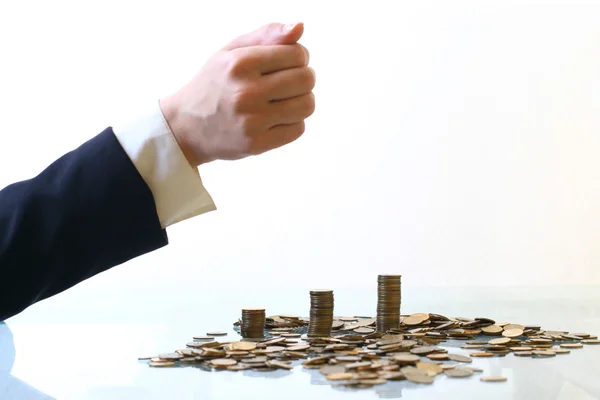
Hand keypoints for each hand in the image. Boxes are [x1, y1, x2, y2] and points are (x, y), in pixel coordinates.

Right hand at [160, 22, 315, 166]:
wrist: (186, 126)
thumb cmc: (216, 83)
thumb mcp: (231, 51)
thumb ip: (266, 35)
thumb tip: (300, 26)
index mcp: (240, 63)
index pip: (297, 54)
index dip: (300, 57)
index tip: (288, 63)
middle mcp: (245, 92)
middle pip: (306, 79)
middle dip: (304, 78)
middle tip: (289, 82)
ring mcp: (251, 121)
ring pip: (307, 105)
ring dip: (302, 101)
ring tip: (285, 100)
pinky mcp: (256, 144)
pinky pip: (298, 129)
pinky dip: (293, 122)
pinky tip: (277, 118)